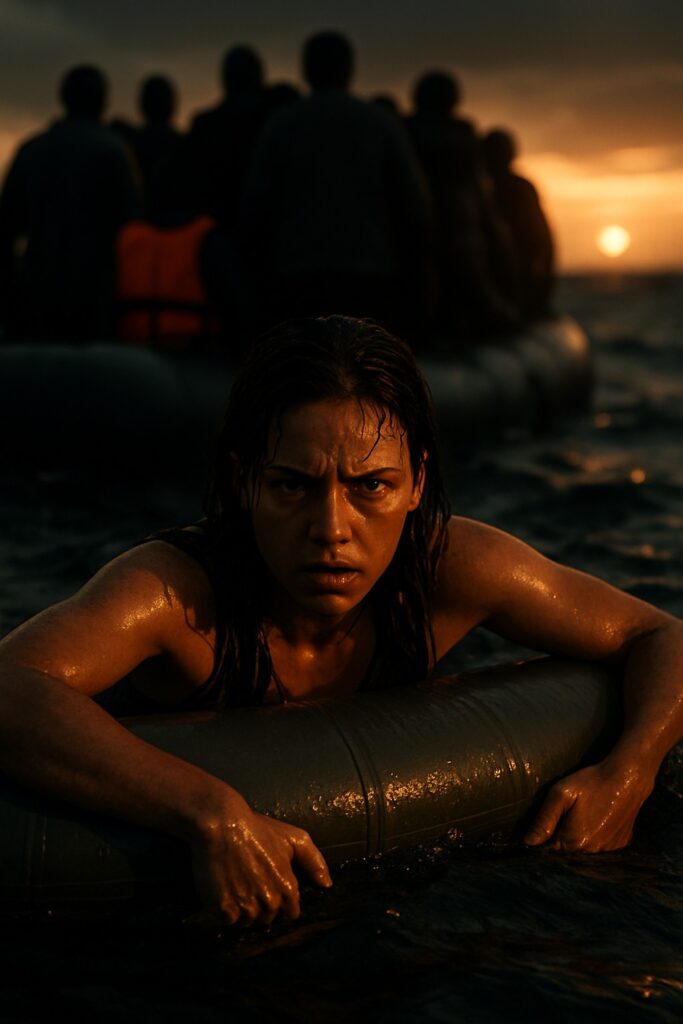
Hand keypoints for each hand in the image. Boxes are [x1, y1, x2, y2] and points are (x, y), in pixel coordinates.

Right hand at [185, 798, 331, 928]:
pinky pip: (226, 923)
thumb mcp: (293, 837)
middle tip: (248, 883)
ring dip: (241, 910)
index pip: (290, 913)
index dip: (281, 902)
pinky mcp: (224, 911)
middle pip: (267, 919)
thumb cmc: (257, 829)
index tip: (268, 888)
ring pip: (246, 922)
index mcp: (288, 888)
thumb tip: (326, 885)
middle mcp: (270, 902)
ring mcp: (246, 908)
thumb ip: (314, 861)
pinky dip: (222, 912)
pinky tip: (220, 892)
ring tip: (234, 885)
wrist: (221, 824)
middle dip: (260, 906)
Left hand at [523, 758, 654, 852]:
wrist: (627, 778)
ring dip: (575, 845)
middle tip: (560, 822)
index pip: (548, 854)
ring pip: (582, 855)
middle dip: (557, 844)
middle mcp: (592, 853)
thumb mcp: (560, 794)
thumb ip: (543, 820)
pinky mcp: (620, 846)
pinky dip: (592, 842)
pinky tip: (593, 824)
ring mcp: (608, 851)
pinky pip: (599, 851)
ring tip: (578, 821)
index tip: (539, 832)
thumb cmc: (591, 782)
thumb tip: (527, 842)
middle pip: (565, 856)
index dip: (540, 844)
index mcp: (574, 842)